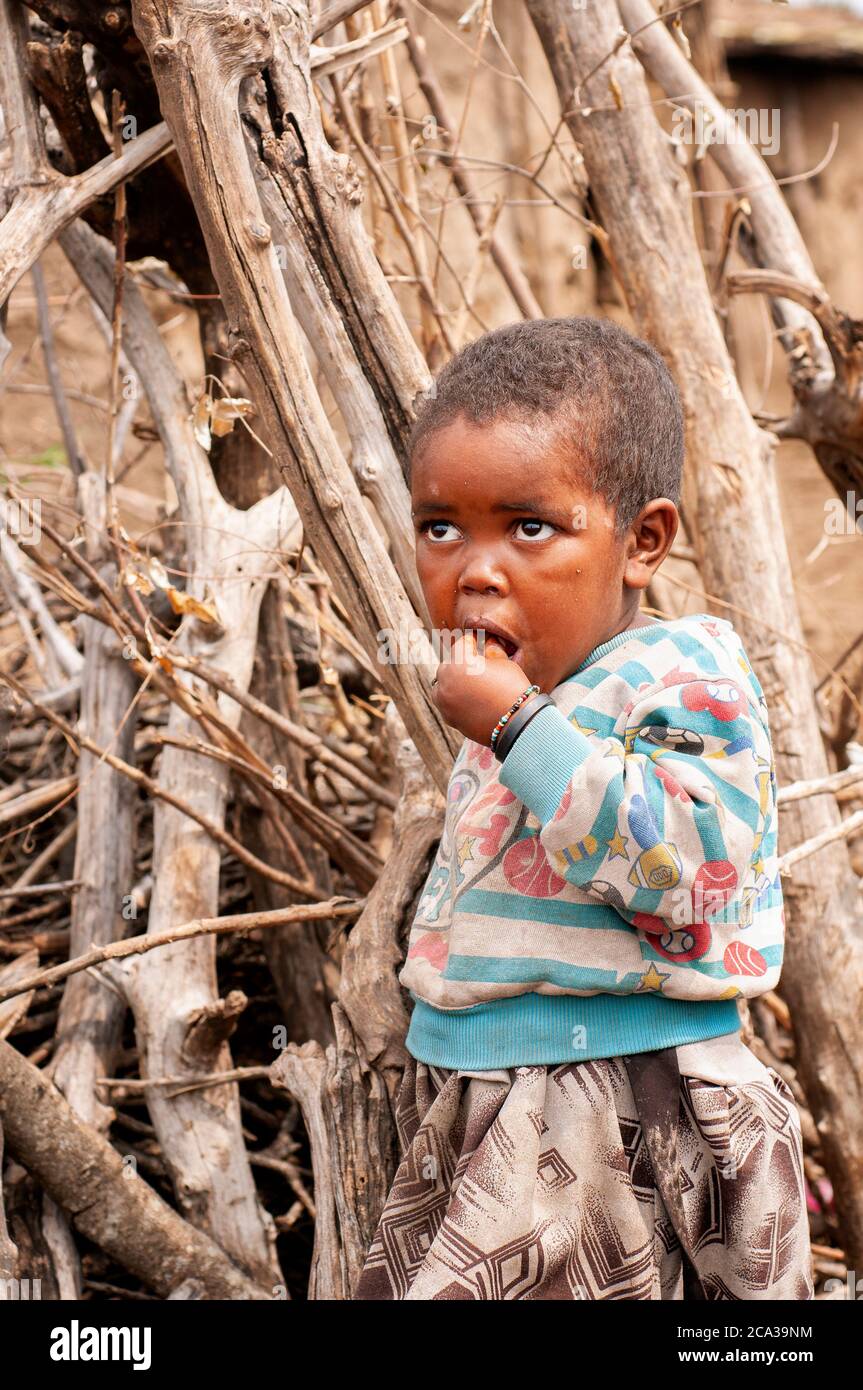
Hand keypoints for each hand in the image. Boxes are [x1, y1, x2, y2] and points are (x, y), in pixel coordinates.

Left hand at [432, 630, 538, 744]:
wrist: (517, 724)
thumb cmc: (513, 689)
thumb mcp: (504, 663)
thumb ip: (491, 650)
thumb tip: (488, 642)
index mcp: (459, 660)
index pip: (463, 642)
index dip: (476, 641)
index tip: (481, 642)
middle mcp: (445, 678)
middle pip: (451, 663)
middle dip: (463, 662)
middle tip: (479, 667)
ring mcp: (444, 699)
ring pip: (443, 683)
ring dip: (454, 681)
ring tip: (473, 686)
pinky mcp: (447, 716)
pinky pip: (446, 702)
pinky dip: (455, 699)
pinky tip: (472, 701)